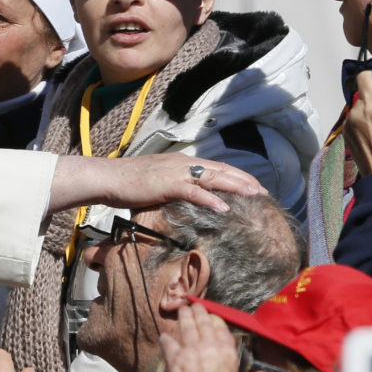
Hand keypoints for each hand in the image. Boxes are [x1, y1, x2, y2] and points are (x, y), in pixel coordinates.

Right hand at [50, 153, 266, 214]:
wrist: (107, 177)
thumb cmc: (128, 183)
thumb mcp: (156, 183)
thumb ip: (173, 187)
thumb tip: (185, 199)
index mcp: (181, 162)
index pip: (215, 167)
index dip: (236, 175)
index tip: (253, 185)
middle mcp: (183, 163)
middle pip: (221, 170)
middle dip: (244, 180)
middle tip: (264, 192)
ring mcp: (176, 172)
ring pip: (214, 177)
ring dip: (236, 186)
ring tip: (255, 196)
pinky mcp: (167, 184)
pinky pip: (194, 192)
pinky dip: (211, 200)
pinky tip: (225, 208)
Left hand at [159, 303, 238, 371]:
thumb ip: (224, 359)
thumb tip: (216, 355)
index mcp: (227, 350)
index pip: (219, 324)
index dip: (213, 317)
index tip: (209, 315)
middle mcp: (210, 344)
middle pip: (203, 320)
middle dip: (197, 310)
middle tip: (193, 304)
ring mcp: (191, 348)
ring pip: (187, 325)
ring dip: (184, 316)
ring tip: (182, 309)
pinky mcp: (175, 357)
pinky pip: (169, 342)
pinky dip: (166, 339)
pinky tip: (164, 336)